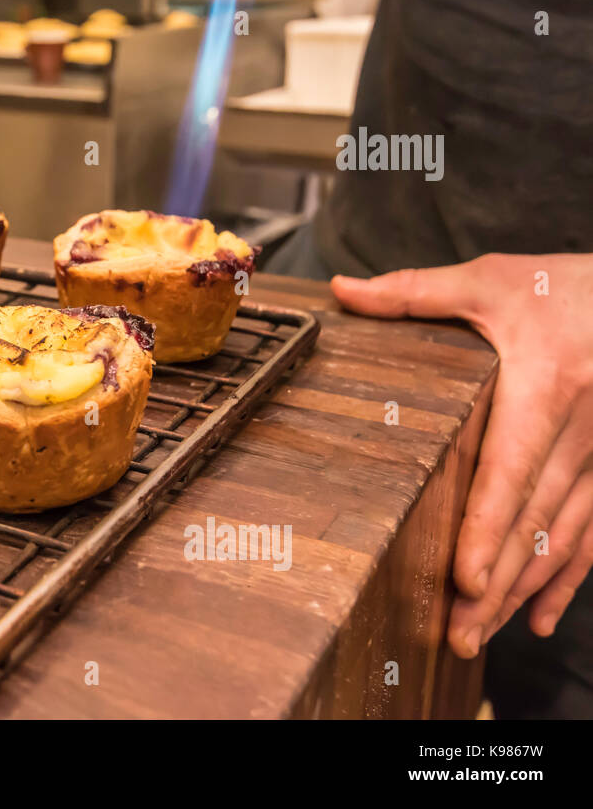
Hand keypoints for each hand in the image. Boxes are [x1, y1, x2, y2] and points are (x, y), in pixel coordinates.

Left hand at [332, 254, 592, 658]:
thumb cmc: (560, 285)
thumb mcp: (490, 279)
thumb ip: (415, 291)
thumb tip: (343, 290)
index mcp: (548, 382)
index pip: (513, 467)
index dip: (488, 526)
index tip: (465, 578)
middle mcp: (583, 426)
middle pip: (533, 518)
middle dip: (495, 581)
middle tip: (454, 631)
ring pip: (562, 537)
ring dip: (522, 591)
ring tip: (478, 633)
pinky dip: (567, 581)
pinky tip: (535, 619)